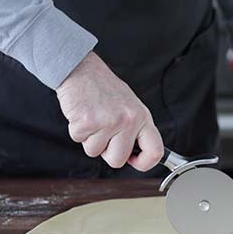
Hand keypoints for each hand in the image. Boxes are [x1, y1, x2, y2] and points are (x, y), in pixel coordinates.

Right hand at [55, 51, 163, 170]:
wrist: (82, 69)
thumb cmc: (104, 89)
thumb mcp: (130, 107)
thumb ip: (135, 129)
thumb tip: (137, 155)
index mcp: (143, 117)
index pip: (155, 151)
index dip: (144, 163)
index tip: (133, 161)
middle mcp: (129, 120)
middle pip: (118, 160)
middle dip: (106, 152)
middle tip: (103, 134)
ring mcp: (109, 122)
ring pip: (95, 152)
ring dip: (89, 139)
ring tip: (93, 119)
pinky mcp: (88, 122)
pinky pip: (79, 140)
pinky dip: (77, 131)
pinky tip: (82, 115)